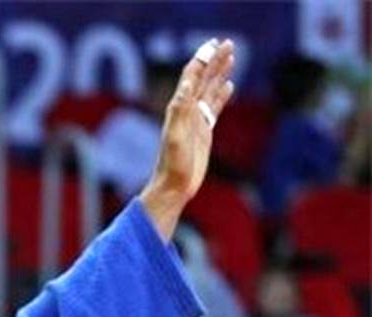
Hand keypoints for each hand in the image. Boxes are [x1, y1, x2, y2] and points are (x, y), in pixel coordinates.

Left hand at [140, 39, 235, 239]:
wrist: (173, 187)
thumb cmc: (172, 165)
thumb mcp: (175, 137)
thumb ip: (180, 110)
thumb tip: (188, 84)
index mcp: (179, 110)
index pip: (192, 78)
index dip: (202, 60)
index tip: (214, 44)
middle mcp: (186, 112)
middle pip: (203, 80)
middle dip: (214, 61)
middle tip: (228, 43)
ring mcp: (196, 121)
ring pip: (209, 90)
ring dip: (220, 73)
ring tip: (231, 56)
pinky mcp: (203, 132)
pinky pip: (214, 108)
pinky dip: (221, 95)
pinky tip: (229, 85)